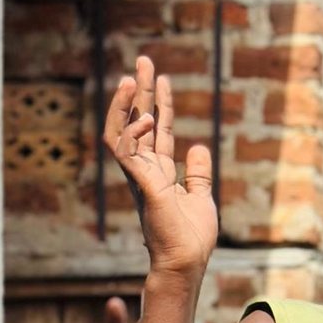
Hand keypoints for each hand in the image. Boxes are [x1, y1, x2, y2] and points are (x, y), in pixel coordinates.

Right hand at [104, 55, 218, 285]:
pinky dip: (134, 132)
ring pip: (121, 131)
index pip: (158, 130)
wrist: (186, 263)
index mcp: (159, 173)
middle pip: (138, 122)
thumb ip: (198, 173)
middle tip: (143, 59)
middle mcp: (144, 171)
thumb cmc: (192, 239)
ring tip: (134, 77)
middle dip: (141, 91)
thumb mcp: (201, 198)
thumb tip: (198, 147)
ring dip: (126, 104)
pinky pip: (125, 151)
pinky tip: (148, 117)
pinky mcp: (140, 184)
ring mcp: (139, 177)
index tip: (163, 77)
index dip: (161, 103)